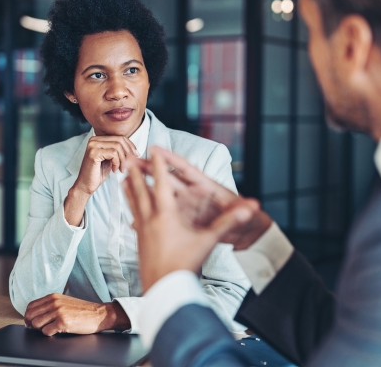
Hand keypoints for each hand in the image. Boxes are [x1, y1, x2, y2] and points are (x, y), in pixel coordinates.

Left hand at [23, 293, 130, 335]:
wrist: (99, 314)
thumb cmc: (83, 310)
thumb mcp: (65, 302)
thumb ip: (51, 305)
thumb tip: (34, 316)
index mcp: (53, 297)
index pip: (30, 306)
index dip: (28, 316)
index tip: (31, 322)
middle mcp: (54, 302)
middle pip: (30, 315)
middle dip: (32, 324)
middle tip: (39, 328)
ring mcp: (58, 312)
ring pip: (36, 324)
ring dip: (40, 329)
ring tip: (50, 329)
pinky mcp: (63, 322)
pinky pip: (46, 332)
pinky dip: (49, 334)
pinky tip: (58, 331)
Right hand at [75, 135, 138, 195]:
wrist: (86, 185)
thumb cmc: (99, 173)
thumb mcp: (111, 159)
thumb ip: (119, 151)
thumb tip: (134, 149)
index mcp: (98, 139)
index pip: (120, 137)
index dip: (130, 146)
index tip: (137, 155)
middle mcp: (94, 140)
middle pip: (119, 140)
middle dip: (128, 153)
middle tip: (131, 164)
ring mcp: (93, 145)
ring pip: (117, 147)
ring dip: (123, 160)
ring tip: (121, 169)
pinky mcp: (93, 153)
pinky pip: (113, 153)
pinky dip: (117, 162)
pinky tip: (114, 170)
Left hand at [123, 148, 259, 291]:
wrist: (164, 289)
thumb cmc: (185, 264)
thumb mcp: (208, 242)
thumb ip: (228, 223)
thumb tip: (249, 210)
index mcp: (166, 215)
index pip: (162, 183)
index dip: (159, 165)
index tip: (152, 150)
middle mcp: (150, 219)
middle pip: (141, 190)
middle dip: (136, 173)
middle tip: (129, 158)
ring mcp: (142, 230)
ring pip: (133, 203)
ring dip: (129, 188)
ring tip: (123, 178)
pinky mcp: (139, 241)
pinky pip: (133, 218)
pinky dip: (130, 208)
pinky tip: (130, 210)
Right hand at [133, 147, 271, 249]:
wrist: (246, 232)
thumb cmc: (246, 218)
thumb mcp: (244, 215)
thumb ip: (244, 211)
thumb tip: (256, 206)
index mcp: (207, 188)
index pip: (186, 170)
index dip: (171, 159)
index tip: (155, 149)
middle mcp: (195, 194)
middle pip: (169, 179)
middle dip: (151, 169)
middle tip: (132, 159)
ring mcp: (188, 206)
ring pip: (162, 194)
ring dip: (145, 187)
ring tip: (125, 181)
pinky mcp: (185, 219)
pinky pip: (165, 214)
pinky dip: (151, 214)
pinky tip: (133, 217)